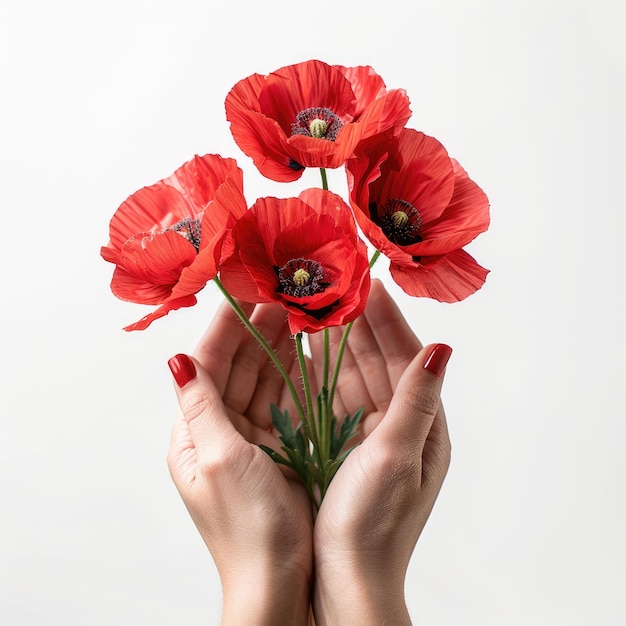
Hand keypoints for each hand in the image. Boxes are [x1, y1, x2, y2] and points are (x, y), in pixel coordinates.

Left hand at [167, 300, 312, 624]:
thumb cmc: (248, 531)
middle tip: (279, 295)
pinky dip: (295, 377)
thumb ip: (201, 406)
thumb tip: (176, 360)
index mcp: (193, 436)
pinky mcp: (279, 450)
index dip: (225, 328)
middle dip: (256, 331)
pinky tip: (308, 352)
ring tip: (296, 313)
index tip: (244, 292)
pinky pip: (285, 403)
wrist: (283, 586)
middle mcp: (219, 434)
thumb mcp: (219, 461)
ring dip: (277, 348)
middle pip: (236, 369)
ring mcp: (251, 441)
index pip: (206, 366)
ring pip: (263, 382)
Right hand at [309, 280, 451, 624]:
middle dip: (359, 324)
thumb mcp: (397, 458)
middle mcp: (400, 425)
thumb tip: (443, 347)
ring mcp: (370, 434)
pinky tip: (306, 349)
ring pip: (353, 375)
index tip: (369, 285)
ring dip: (337, 342)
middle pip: (379, 361)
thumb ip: (416, 400)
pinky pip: (332, 397)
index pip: (407, 359)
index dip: (388, 321)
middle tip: (337, 286)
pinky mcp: (344, 445)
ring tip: (320, 307)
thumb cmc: (374, 527)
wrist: (344, 583)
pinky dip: (320, 372)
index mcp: (424, 427)